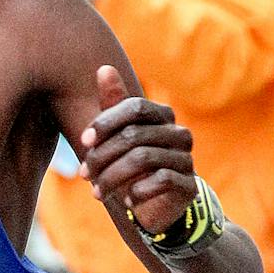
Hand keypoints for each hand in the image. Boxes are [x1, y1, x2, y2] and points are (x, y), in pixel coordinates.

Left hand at [76, 65, 195, 232]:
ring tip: (96, 192)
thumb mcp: (118, 133)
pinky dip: (137, 191)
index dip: (106, 122)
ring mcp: (187, 159)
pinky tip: (125, 201)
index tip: (83, 141)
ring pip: (143, 158)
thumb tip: (104, 68)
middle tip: (84, 174)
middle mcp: (179, 133)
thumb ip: (113, 103)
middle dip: (102, 156)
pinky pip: (162, 180)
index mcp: (163, 115)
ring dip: (112, 177)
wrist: (156, 204)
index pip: (136, 106)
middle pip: (134, 135)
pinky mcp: (190, 184)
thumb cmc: (131, 163)